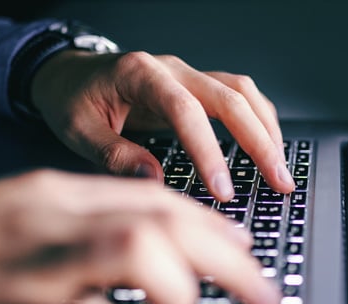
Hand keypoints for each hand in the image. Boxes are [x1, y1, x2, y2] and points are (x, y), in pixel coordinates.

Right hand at [0, 170, 279, 303]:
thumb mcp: (15, 220)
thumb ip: (76, 228)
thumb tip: (145, 248)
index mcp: (54, 197)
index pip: (154, 198)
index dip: (210, 225)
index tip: (242, 248)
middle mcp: (50, 219)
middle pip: (160, 218)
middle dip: (224, 256)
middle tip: (260, 292)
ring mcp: (27, 262)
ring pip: (132, 250)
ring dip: (179, 290)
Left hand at [31, 50, 295, 200]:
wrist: (67, 73)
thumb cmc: (70, 99)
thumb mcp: (77, 130)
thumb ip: (115, 155)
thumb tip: (155, 181)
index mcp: (140, 75)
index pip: (186, 111)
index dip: (209, 151)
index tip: (222, 189)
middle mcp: (172, 69)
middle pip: (230, 98)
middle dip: (260, 142)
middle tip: (278, 182)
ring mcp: (187, 75)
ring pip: (242, 93)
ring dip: (266, 130)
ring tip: (280, 170)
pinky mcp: (194, 87)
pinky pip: (237, 97)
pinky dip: (257, 121)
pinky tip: (266, 147)